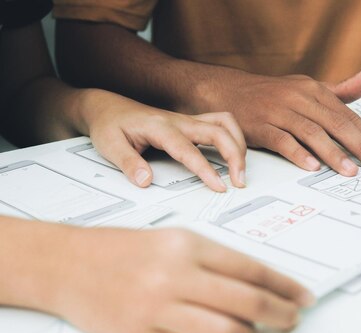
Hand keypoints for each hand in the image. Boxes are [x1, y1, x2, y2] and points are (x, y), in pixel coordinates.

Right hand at [51, 227, 314, 332]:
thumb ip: (217, 262)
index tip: (303, 297)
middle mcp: (175, 276)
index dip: (284, 286)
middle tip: (292, 319)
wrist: (69, 265)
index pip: (251, 269)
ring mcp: (158, 309)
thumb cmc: (125, 250)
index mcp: (188, 246)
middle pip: (247, 303)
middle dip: (280, 314)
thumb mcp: (176, 240)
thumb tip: (262, 286)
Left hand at [80, 90, 246, 191]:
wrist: (107, 107)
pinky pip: (221, 122)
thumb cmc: (109, 125)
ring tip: (241, 169)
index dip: (206, 169)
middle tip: (239, 181)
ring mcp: (187, 120)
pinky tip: (235, 153)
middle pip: (218, 131)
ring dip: (239, 143)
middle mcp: (178, 120)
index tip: (219, 186)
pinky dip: (234, 136)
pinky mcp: (192, 123)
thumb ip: (128, 163)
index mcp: (160, 127)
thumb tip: (146, 181)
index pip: (189, 150)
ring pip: (225, 123)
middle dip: (235, 155)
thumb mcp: (109, 145)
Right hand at [200, 66, 360, 175]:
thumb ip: (341, 90)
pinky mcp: (260, 126)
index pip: (347, 115)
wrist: (228, 91)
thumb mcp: (308, 87)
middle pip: (335, 123)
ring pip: (311, 132)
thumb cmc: (273, 94)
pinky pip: (282, 140)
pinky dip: (297, 153)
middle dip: (359, 145)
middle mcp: (299, 98)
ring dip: (332, 152)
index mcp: (314, 90)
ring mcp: (279, 111)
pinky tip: (312, 166)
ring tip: (349, 170)